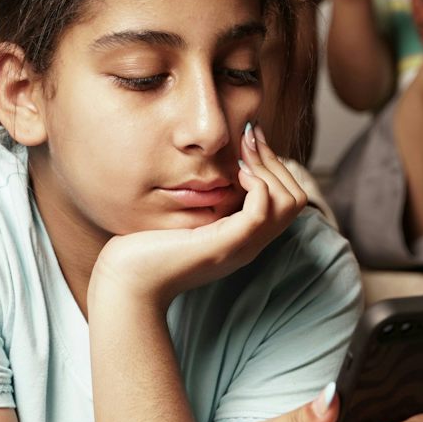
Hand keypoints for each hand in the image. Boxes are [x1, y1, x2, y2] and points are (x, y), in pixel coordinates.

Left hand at [91, 122, 308, 308]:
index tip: (250, 140)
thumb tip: (211, 169)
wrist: (128, 282)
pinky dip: (256, 185)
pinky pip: (261, 211)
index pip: (286, 200)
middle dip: (275, 161)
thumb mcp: (183, 218)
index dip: (273, 166)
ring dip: (269, 169)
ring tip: (241, 157)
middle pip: (294, 198)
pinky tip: (234, 174)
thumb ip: (201, 200)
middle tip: (249, 139)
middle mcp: (248, 245)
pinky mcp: (223, 245)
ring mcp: (240, 247)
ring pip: (289, 202)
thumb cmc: (145, 250)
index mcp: (242, 239)